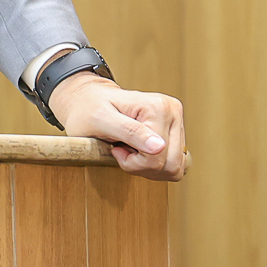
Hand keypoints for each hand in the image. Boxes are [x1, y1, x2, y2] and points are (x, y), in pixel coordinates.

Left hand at [48, 71, 188, 180]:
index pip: (157, 157)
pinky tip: (140, 151)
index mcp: (158, 107)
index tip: (115, 148)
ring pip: (174, 167)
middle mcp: (173, 111)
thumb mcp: (101, 120)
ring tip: (129, 148)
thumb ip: (130, 132)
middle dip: (142, 166)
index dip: (133, 163)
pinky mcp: (177, 131)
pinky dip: (156, 164)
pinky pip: (176, 164)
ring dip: (149, 166)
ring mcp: (177, 121)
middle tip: (122, 150)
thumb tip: (159, 147)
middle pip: (171, 165)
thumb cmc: (90, 108)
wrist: (89, 99)